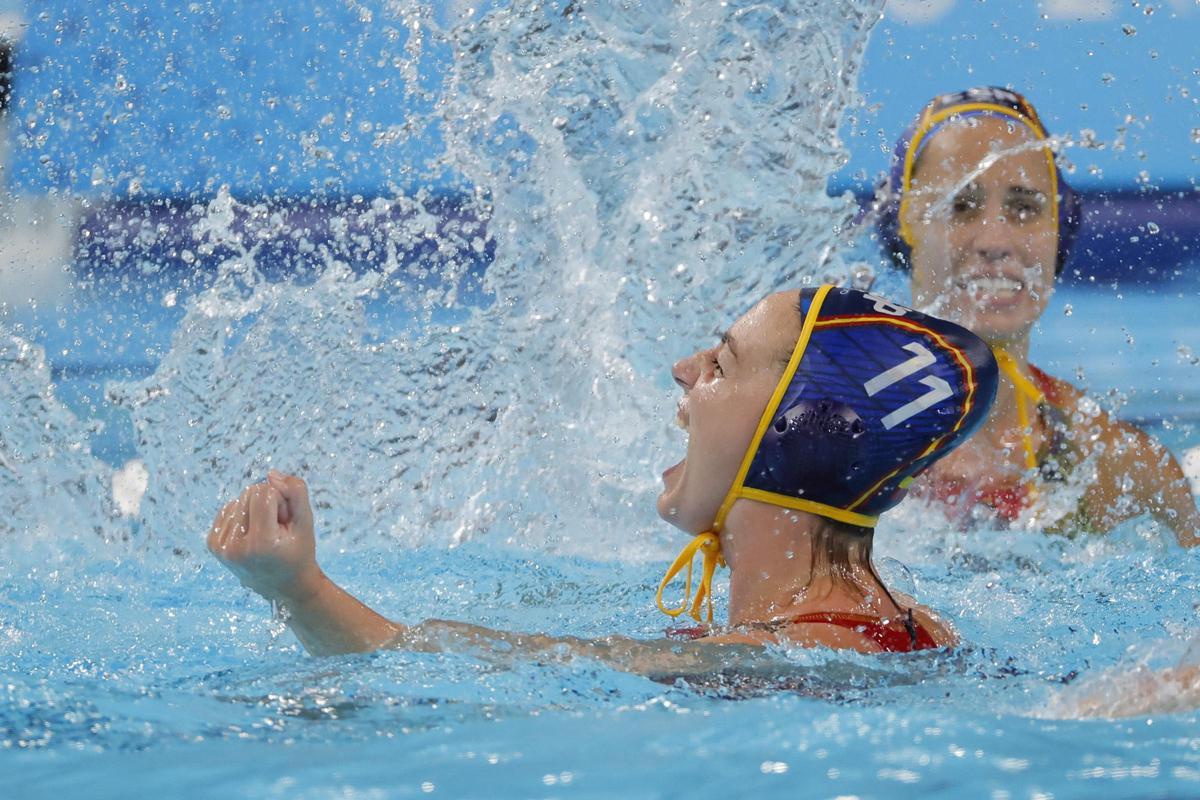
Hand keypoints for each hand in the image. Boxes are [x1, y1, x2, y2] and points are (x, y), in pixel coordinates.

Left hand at [207, 470, 322, 602]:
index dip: (281, 501)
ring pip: (238, 500)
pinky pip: (227, 509)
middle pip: (249, 494)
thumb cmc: (298, 551)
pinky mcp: (213, 545)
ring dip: (254, 511)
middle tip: (277, 531)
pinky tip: (251, 534)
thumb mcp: (306, 521)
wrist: (284, 586)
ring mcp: (221, 548)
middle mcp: (235, 547)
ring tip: (265, 535)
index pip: (263, 492)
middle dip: (267, 505)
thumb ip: (295, 491)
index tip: (286, 524)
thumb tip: (269, 474)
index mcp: (260, 543)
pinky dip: (242, 516)